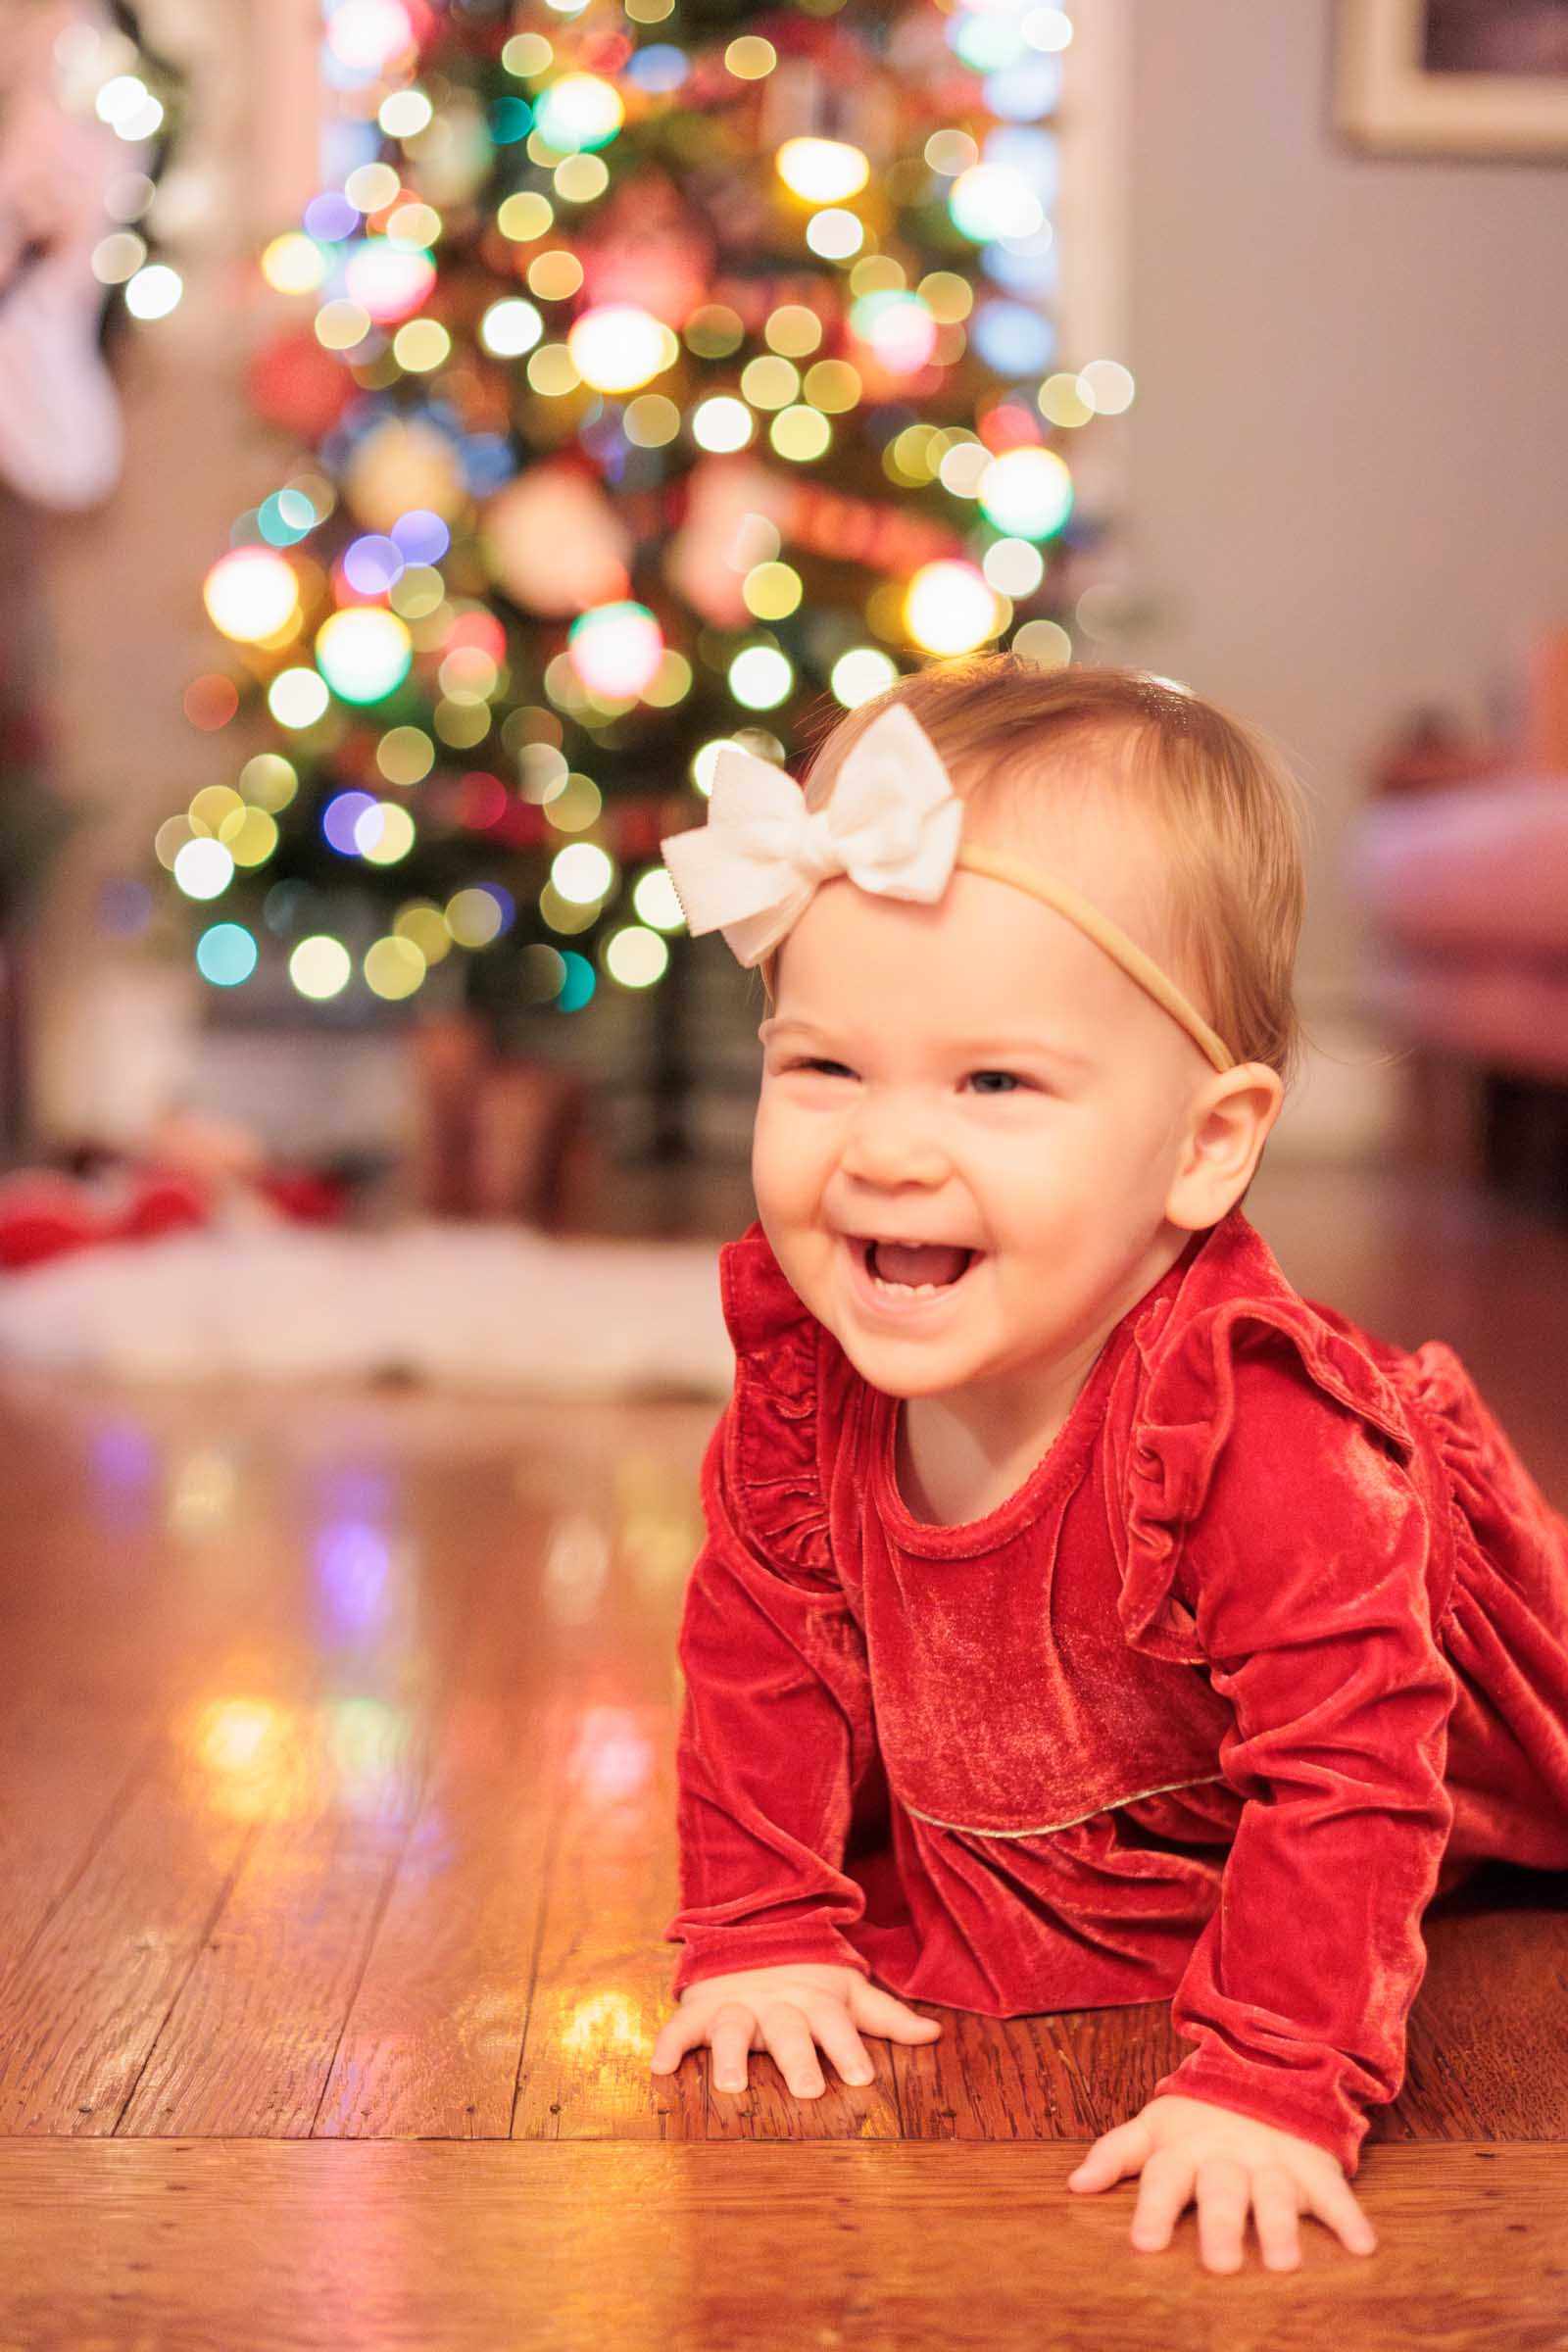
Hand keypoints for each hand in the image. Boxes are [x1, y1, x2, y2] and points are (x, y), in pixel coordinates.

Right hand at [649, 1961, 941, 2096]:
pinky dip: (669, 2044)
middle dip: (798, 2059)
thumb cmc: (809, 1980)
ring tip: (732, 2086)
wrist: (749, 1933)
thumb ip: (887, 2017)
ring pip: (735, 2029)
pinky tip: (660, 2069)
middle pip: (789, 2032)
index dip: (849, 2050)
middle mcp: (778, 2005)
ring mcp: (738, 2006)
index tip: (862, 2078)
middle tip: (809, 2089)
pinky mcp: (703, 2010)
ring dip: (732, 2056)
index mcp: (815, 2003)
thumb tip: (935, 2035)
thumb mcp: (848, 1992)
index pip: (836, 2026)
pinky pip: (681, 2026)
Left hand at [1066, 2094, 1377, 2272]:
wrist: (1264, 2068)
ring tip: (1284, 2264)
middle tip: (1221, 2265)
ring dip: (1280, 2226)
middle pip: (1222, 2190)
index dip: (1153, 2210)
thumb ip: (1115, 2154)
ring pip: (1275, 2192)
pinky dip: (1350, 2216)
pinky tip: (1364, 2247)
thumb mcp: (1155, 2127)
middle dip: (1221, 2225)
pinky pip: (1334, 2190)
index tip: (1144, 2244)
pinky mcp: (1312, 2164)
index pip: (1163, 2179)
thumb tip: (1074, 2185)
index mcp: (1185, 2148)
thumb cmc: (1199, 2118)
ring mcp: (1273, 2158)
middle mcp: (1228, 2154)